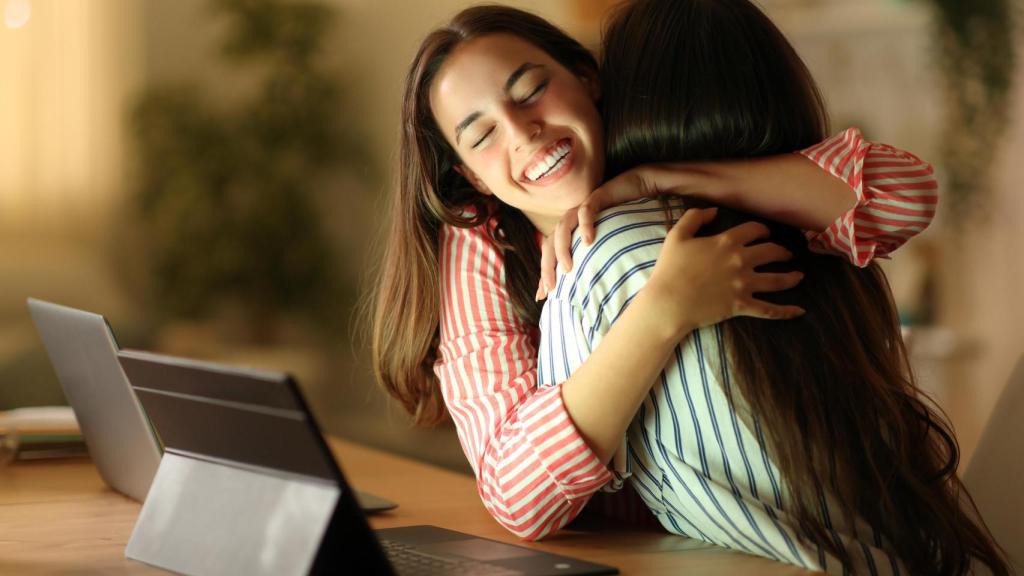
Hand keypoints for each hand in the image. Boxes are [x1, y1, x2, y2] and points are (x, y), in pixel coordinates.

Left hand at [537, 169, 661, 299]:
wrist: (643, 188)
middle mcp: (573, 221)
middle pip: (550, 244)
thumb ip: (602, 263)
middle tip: (550, 289)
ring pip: (562, 228)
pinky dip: (585, 225)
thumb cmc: (629, 220)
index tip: (541, 296)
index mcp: (574, 233)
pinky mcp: (597, 197)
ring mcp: (583, 208)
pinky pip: (586, 211)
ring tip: (568, 269)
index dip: (545, 274)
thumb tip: (603, 292)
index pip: (552, 255)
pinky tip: (588, 241)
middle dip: (547, 267)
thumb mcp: (612, 246)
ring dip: (562, 249)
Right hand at [642, 207, 804, 339]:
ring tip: (799, 276)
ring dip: (791, 277)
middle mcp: (741, 260)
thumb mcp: (677, 236)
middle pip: (772, 251)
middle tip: (786, 254)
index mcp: (727, 242)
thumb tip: (714, 211)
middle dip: (782, 252)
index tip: (764, 234)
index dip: (763, 230)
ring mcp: (744, 284)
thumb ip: (694, 217)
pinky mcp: (742, 306)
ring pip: (778, 280)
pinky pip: (770, 310)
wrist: (668, 302)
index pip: (754, 230)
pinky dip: (786, 312)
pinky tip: (800, 311)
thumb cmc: (670, 269)